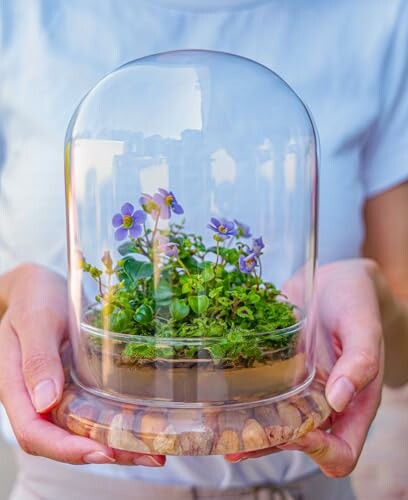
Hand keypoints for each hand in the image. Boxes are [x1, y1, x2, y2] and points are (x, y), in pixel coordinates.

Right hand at [0, 264, 164, 466]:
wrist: (36, 286)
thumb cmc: (34, 298)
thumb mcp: (35, 321)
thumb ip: (37, 358)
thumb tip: (45, 401)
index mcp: (16, 387)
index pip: (34, 433)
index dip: (66, 449)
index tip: (102, 451)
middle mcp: (36, 398)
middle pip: (62, 440)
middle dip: (103, 453)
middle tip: (148, 456)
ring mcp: (54, 392)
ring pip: (79, 430)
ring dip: (115, 444)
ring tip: (154, 450)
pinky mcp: (71, 384)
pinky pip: (88, 410)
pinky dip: (112, 422)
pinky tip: (140, 424)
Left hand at [226, 259, 383, 477]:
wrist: (333, 277)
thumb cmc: (356, 301)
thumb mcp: (363, 326)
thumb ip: (360, 362)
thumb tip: (339, 400)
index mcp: (353, 401)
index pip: (341, 450)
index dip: (320, 451)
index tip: (297, 434)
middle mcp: (322, 401)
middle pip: (298, 442)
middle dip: (269, 444)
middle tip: (239, 439)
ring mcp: (298, 387)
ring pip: (273, 421)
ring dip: (248, 429)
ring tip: (217, 427)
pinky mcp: (277, 370)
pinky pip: (260, 391)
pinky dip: (240, 399)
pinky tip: (217, 398)